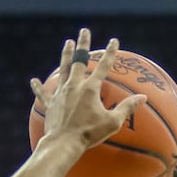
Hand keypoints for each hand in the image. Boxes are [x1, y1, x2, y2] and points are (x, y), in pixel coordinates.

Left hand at [31, 28, 147, 150]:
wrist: (64, 144)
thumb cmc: (89, 134)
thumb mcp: (112, 122)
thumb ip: (127, 108)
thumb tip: (143, 98)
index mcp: (90, 88)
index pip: (103, 66)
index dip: (110, 53)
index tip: (113, 41)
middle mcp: (75, 86)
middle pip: (79, 61)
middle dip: (83, 45)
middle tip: (84, 32)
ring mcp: (61, 94)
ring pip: (63, 70)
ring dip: (66, 56)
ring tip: (68, 44)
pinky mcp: (51, 105)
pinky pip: (43, 94)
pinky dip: (38, 87)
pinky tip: (33, 81)